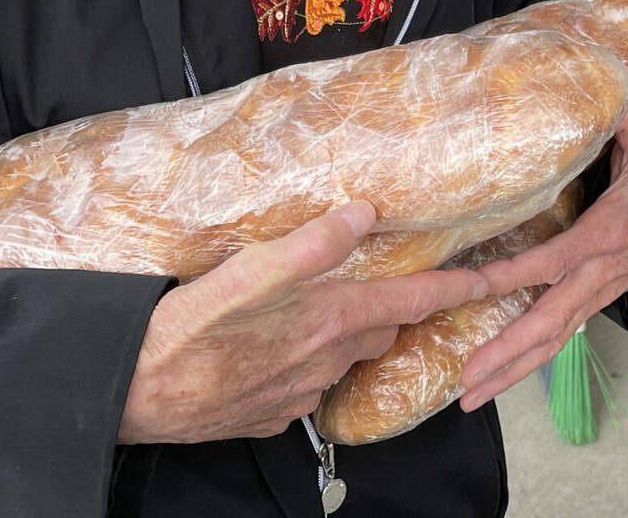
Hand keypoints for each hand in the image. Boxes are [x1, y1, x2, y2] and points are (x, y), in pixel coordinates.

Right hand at [117, 201, 487, 443]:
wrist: (135, 392)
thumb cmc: (190, 327)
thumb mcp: (253, 269)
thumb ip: (314, 241)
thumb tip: (364, 212)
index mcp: (330, 320)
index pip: (414, 298)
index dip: (457, 286)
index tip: (492, 278)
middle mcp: (325, 362)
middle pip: (383, 328)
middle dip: (398, 305)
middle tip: (395, 278)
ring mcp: (298, 395)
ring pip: (345, 358)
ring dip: (349, 334)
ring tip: (329, 306)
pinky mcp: (269, 415)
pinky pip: (307, 386)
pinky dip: (307, 364)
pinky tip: (280, 346)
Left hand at [455, 110, 627, 409]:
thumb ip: (619, 119)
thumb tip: (600, 88)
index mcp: (608, 232)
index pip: (557, 257)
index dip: (520, 272)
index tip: (479, 286)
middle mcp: (602, 273)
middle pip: (551, 319)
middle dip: (507, 350)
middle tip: (468, 378)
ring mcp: (598, 294)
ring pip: (554, 339)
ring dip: (512, 370)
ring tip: (471, 396)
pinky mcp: (593, 303)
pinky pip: (559, 337)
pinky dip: (528, 362)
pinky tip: (497, 379)